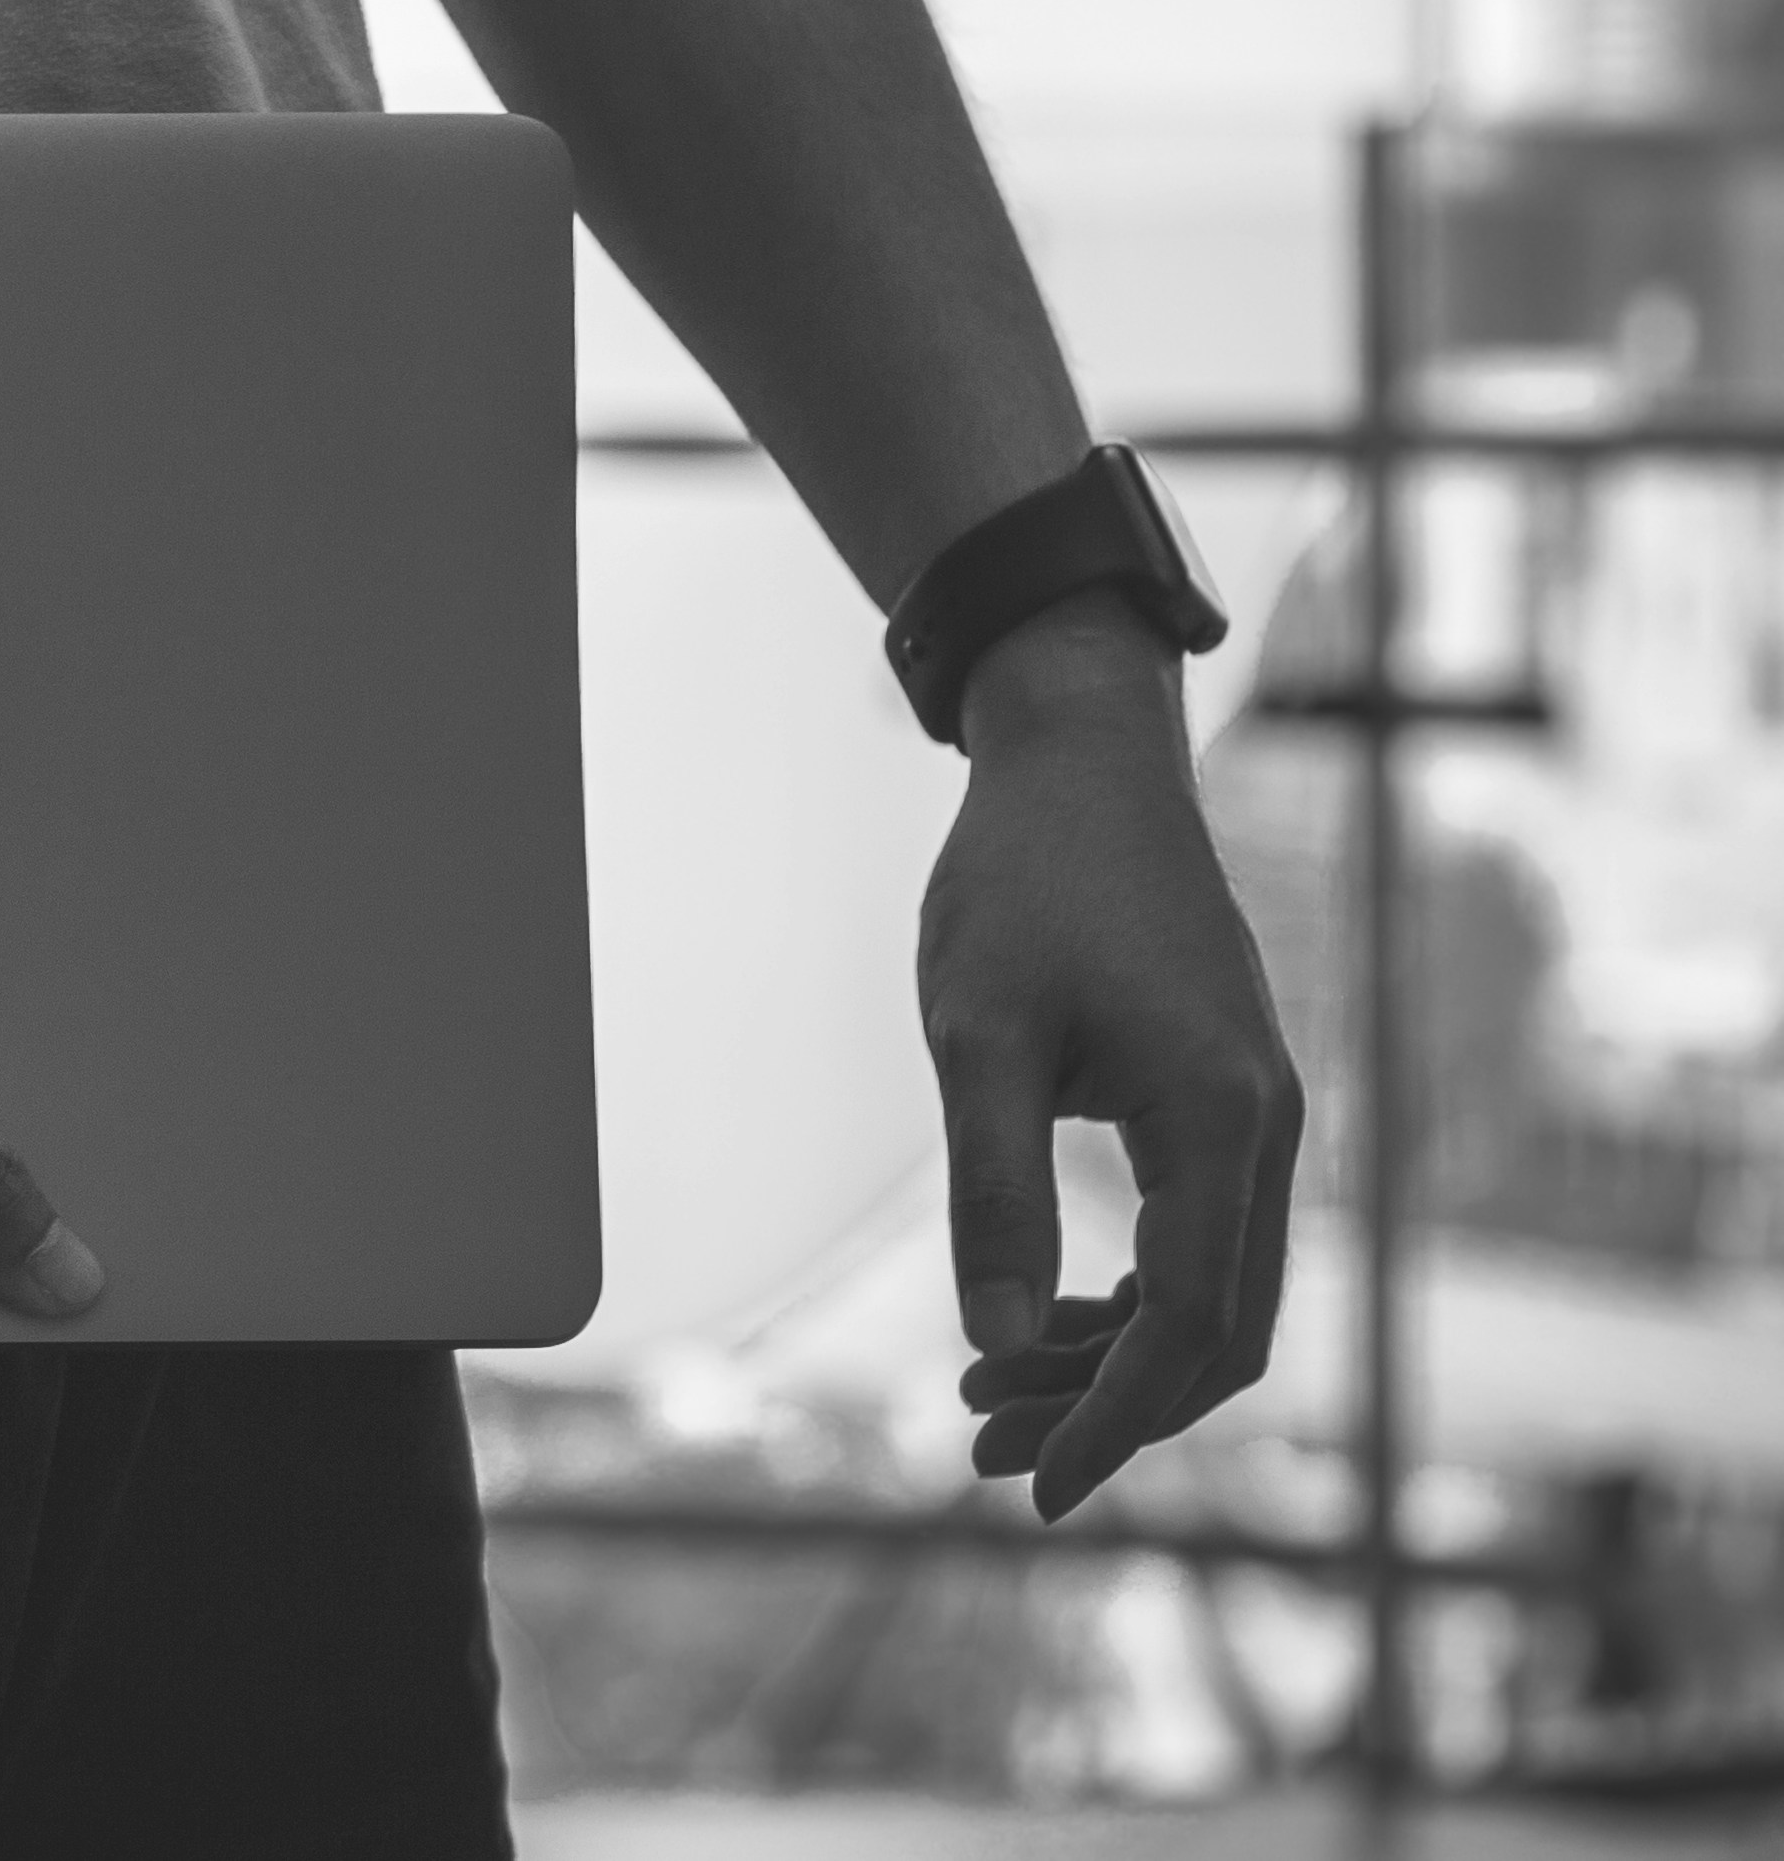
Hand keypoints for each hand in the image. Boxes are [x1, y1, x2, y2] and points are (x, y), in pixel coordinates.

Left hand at [922, 603, 1303, 1518]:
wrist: (1080, 763)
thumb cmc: (1021, 883)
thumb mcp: (978, 1037)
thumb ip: (994, 1190)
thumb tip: (1000, 1341)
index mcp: (1222, 1120)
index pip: (1190, 1325)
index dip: (1113, 1420)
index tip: (1032, 1484)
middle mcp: (1268, 1128)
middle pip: (1218, 1331)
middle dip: (1108, 1407)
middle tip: (981, 1451)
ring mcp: (1258, 1113)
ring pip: (1214, 1291)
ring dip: (1111, 1358)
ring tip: (986, 1396)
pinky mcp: (1227, 1097)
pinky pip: (1205, 1237)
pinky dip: (1133, 1295)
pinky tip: (1049, 1315)